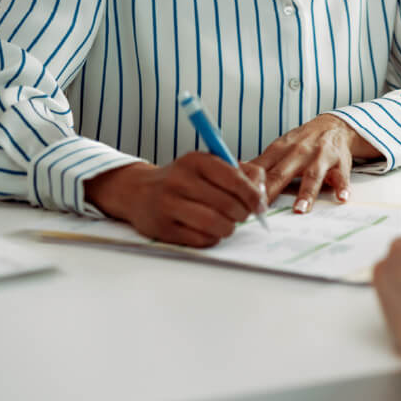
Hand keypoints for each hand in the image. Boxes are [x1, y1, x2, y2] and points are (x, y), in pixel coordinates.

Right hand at [85, 155, 264, 246]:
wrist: (138, 191)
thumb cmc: (184, 179)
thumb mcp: (210, 164)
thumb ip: (242, 173)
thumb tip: (262, 193)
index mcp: (196, 160)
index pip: (234, 179)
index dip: (253, 196)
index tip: (260, 206)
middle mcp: (179, 180)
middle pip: (227, 204)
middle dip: (243, 214)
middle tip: (243, 216)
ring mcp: (168, 204)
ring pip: (214, 224)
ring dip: (229, 228)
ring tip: (228, 224)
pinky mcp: (162, 228)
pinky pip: (199, 239)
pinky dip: (212, 238)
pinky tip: (210, 231)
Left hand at [249, 114, 379, 212]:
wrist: (333, 125)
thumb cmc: (302, 142)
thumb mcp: (278, 147)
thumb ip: (260, 163)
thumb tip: (233, 174)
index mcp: (281, 150)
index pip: (262, 169)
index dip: (250, 184)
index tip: (239, 199)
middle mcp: (300, 153)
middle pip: (282, 173)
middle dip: (271, 190)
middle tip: (261, 209)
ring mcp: (320, 158)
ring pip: (312, 176)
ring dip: (306, 193)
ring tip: (300, 209)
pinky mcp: (340, 164)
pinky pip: (342, 177)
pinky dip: (342, 187)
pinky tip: (342, 198)